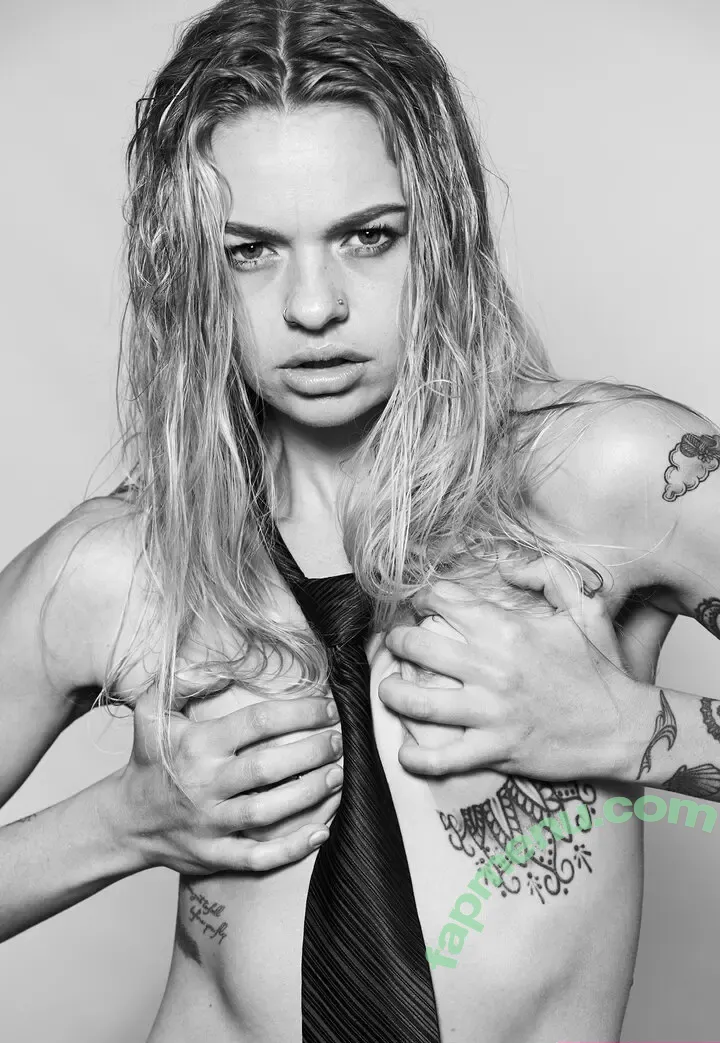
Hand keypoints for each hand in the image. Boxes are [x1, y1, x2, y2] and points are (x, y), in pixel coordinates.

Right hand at [117, 690, 342, 873]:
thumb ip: (185, 682)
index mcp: (197, 745)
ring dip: (308, 795)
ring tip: (338, 776)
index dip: (298, 712)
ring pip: (267, 811)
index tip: (327, 707)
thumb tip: (221, 667)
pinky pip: (258, 857)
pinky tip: (320, 833)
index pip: (256, 722)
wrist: (124, 819)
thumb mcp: (151, 711)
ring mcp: (210, 823)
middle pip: (267, 766)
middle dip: (311, 752)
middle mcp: (205, 784)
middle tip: (339, 740)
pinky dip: (291, 849)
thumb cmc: (150, 760)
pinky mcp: (214, 856)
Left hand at [378, 558, 640, 781]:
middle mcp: (492, 668)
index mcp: (508, 630)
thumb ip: (547, 574)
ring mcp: (490, 712)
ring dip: (392, 692)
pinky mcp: (494, 750)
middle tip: (397, 642)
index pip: (444, 602)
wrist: (625, 728)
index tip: (421, 604)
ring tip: (389, 688)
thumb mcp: (586, 607)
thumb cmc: (602, 670)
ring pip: (417, 702)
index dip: (423, 597)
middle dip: (397, 640)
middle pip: (417, 646)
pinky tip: (406, 749)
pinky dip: (415, 757)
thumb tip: (505, 565)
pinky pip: (441, 758)